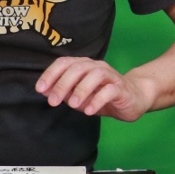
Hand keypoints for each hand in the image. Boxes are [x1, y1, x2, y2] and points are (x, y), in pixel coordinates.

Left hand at [36, 57, 156, 121]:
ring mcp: (111, 77)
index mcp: (85, 66)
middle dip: (63, 84)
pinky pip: (110, 91)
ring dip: (81, 89)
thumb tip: (44, 89)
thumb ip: (64, 91)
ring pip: (95, 75)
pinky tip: (90, 111)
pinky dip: (98, 99)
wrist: (134, 98)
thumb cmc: (104, 95)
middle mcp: (97, 67)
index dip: (51, 74)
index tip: (40, 89)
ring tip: (73, 105)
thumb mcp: (80, 95)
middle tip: (53, 102)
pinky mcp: (122, 89)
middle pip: (78, 67)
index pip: (65, 63)